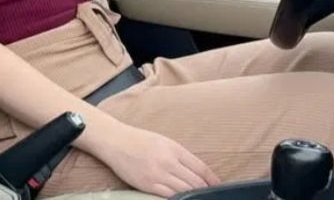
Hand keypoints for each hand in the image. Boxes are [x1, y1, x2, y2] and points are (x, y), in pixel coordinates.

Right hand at [98, 123, 220, 196]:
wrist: (115, 140)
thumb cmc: (139, 140)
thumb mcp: (162, 141)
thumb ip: (179, 155)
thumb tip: (196, 171)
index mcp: (173, 148)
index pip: (200, 167)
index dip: (212, 179)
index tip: (219, 186)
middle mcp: (168, 161)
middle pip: (195, 182)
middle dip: (205, 190)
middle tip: (211, 195)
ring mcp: (158, 174)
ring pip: (184, 191)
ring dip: (193, 195)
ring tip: (198, 197)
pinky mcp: (147, 184)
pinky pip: (168, 196)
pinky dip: (177, 198)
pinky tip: (181, 199)